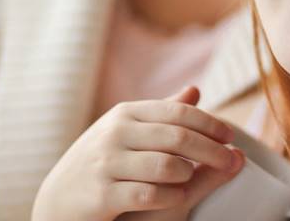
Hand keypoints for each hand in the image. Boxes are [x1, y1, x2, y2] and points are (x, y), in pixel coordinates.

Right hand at [31, 86, 244, 220]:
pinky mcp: (102, 195)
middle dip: (211, 149)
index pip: (178, 112)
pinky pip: (147, 194)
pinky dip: (170, 196)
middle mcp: (115, 134)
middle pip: (177, 137)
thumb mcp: (127, 132)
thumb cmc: (102, 162)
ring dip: (189, 173)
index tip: (232, 136)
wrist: (57, 200)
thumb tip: (196, 90)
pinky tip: (179, 196)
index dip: (210, 123)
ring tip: (196, 177)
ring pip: (165, 165)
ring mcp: (106, 164)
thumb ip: (161, 113)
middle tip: (232, 161)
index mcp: (126, 114)